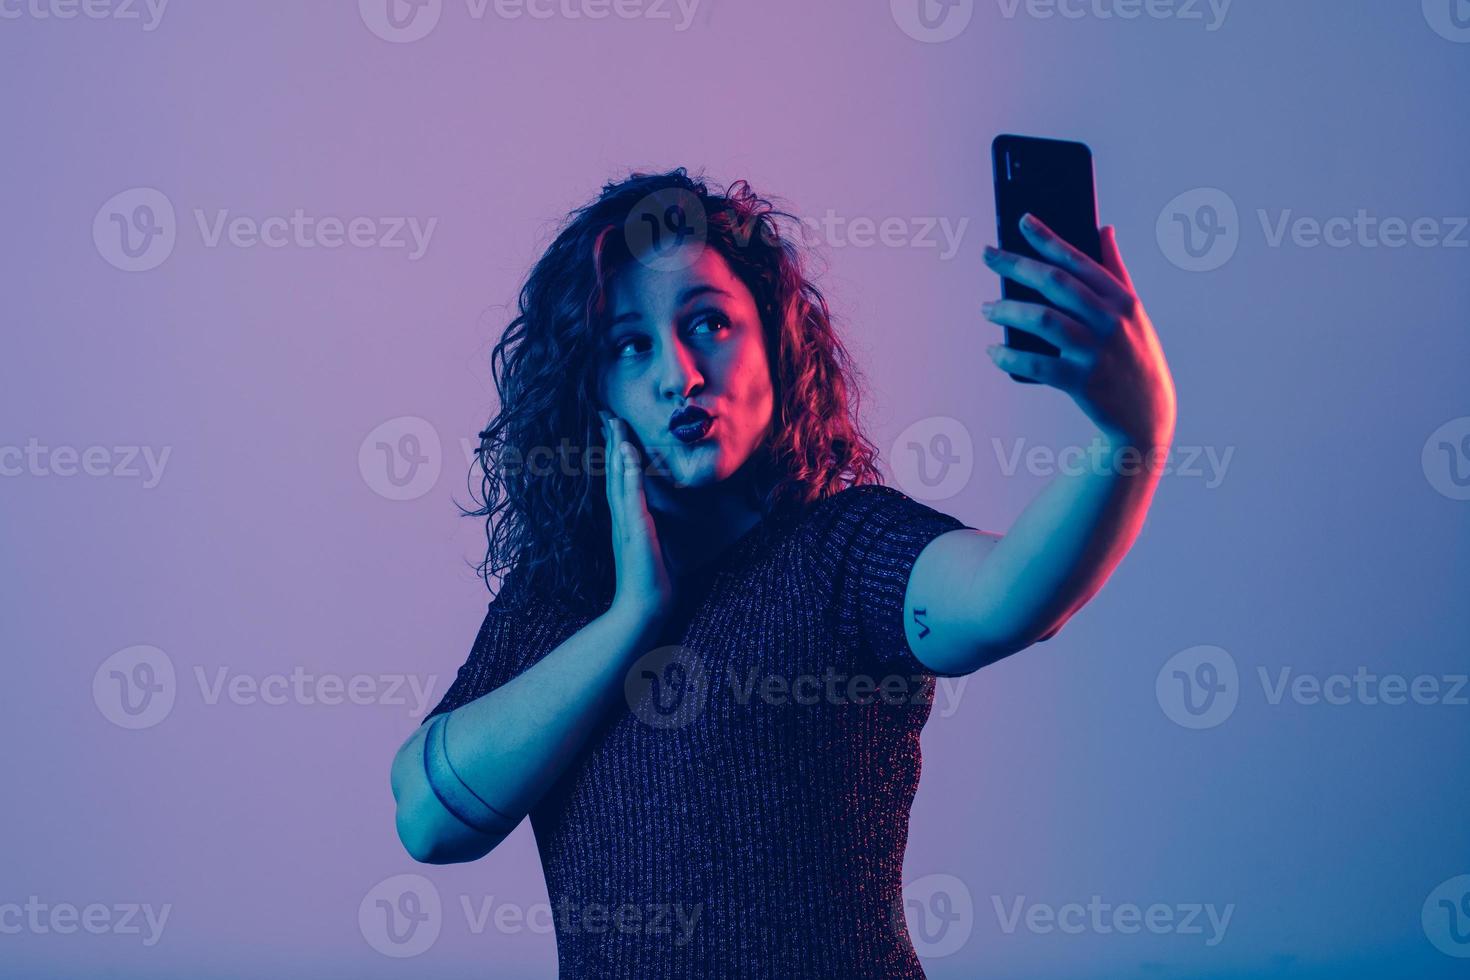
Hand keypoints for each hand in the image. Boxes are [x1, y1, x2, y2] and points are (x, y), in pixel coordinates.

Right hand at [600, 411, 675, 628]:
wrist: (643, 609)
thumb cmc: (652, 580)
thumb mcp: (655, 545)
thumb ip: (653, 527)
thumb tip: (661, 515)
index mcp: (626, 519)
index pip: (618, 478)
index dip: (615, 452)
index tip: (613, 426)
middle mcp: (621, 517)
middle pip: (612, 471)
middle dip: (610, 441)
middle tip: (605, 412)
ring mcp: (626, 523)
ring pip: (618, 478)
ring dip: (616, 449)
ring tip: (614, 423)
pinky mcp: (635, 531)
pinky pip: (632, 497)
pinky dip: (629, 474)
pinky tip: (627, 454)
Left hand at [982, 214, 1176, 447]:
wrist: (1147, 413)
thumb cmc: (1133, 353)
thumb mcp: (1132, 310)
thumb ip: (1115, 269)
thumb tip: (1103, 228)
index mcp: (1121, 299)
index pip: (1079, 260)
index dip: (1049, 238)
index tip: (1022, 220)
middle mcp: (1110, 321)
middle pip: (1055, 282)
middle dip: (1017, 264)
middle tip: (987, 255)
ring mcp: (1096, 352)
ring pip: (1043, 320)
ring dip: (1008, 310)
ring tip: (987, 308)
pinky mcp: (1082, 382)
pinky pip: (1037, 365)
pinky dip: (1009, 356)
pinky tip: (993, 350)